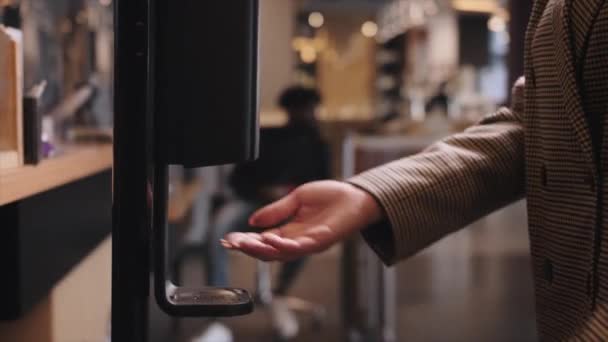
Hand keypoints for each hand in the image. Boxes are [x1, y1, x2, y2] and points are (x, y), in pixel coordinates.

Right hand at [222, 180, 382, 260]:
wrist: (356, 197)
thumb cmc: (331, 197)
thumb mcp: (296, 199)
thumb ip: (276, 210)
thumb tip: (253, 220)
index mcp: (290, 231)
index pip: (262, 240)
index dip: (245, 240)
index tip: (228, 238)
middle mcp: (297, 241)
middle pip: (267, 250)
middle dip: (247, 247)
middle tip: (231, 243)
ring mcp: (309, 243)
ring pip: (280, 252)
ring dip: (260, 249)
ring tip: (243, 243)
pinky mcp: (321, 241)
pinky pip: (299, 247)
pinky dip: (283, 245)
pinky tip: (269, 239)